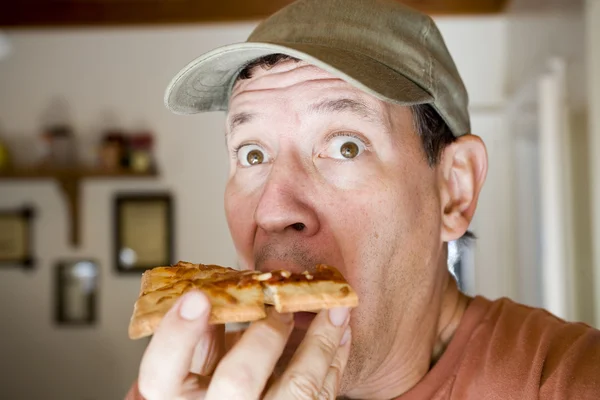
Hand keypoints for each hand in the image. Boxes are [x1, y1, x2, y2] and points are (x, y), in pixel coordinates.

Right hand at [136, 289, 351, 399]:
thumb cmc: (208, 396)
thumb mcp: (189, 376)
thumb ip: (195, 343)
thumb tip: (213, 295)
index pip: (159, 372)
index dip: (176, 334)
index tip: (198, 296)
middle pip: (238, 380)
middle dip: (266, 335)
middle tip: (282, 305)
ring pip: (298, 390)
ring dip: (321, 343)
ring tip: (336, 311)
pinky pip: (320, 399)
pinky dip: (334, 363)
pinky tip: (339, 337)